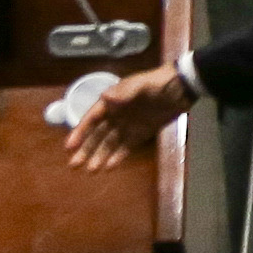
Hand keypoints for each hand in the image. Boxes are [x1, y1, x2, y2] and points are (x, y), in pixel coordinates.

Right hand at [63, 64, 190, 173]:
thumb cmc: (159, 82)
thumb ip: (124, 93)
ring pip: (111, 143)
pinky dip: (119, 156)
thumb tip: (105, 98)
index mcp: (113, 100)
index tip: (69, 147)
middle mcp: (118, 114)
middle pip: (98, 134)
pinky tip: (109, 167)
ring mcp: (130, 124)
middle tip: (74, 165)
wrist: (183, 87)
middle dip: (86, 149)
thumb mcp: (142, 85)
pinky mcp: (143, 132)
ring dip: (100, 155)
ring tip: (90, 170)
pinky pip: (127, 146)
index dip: (80, 132)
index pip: (92, 118)